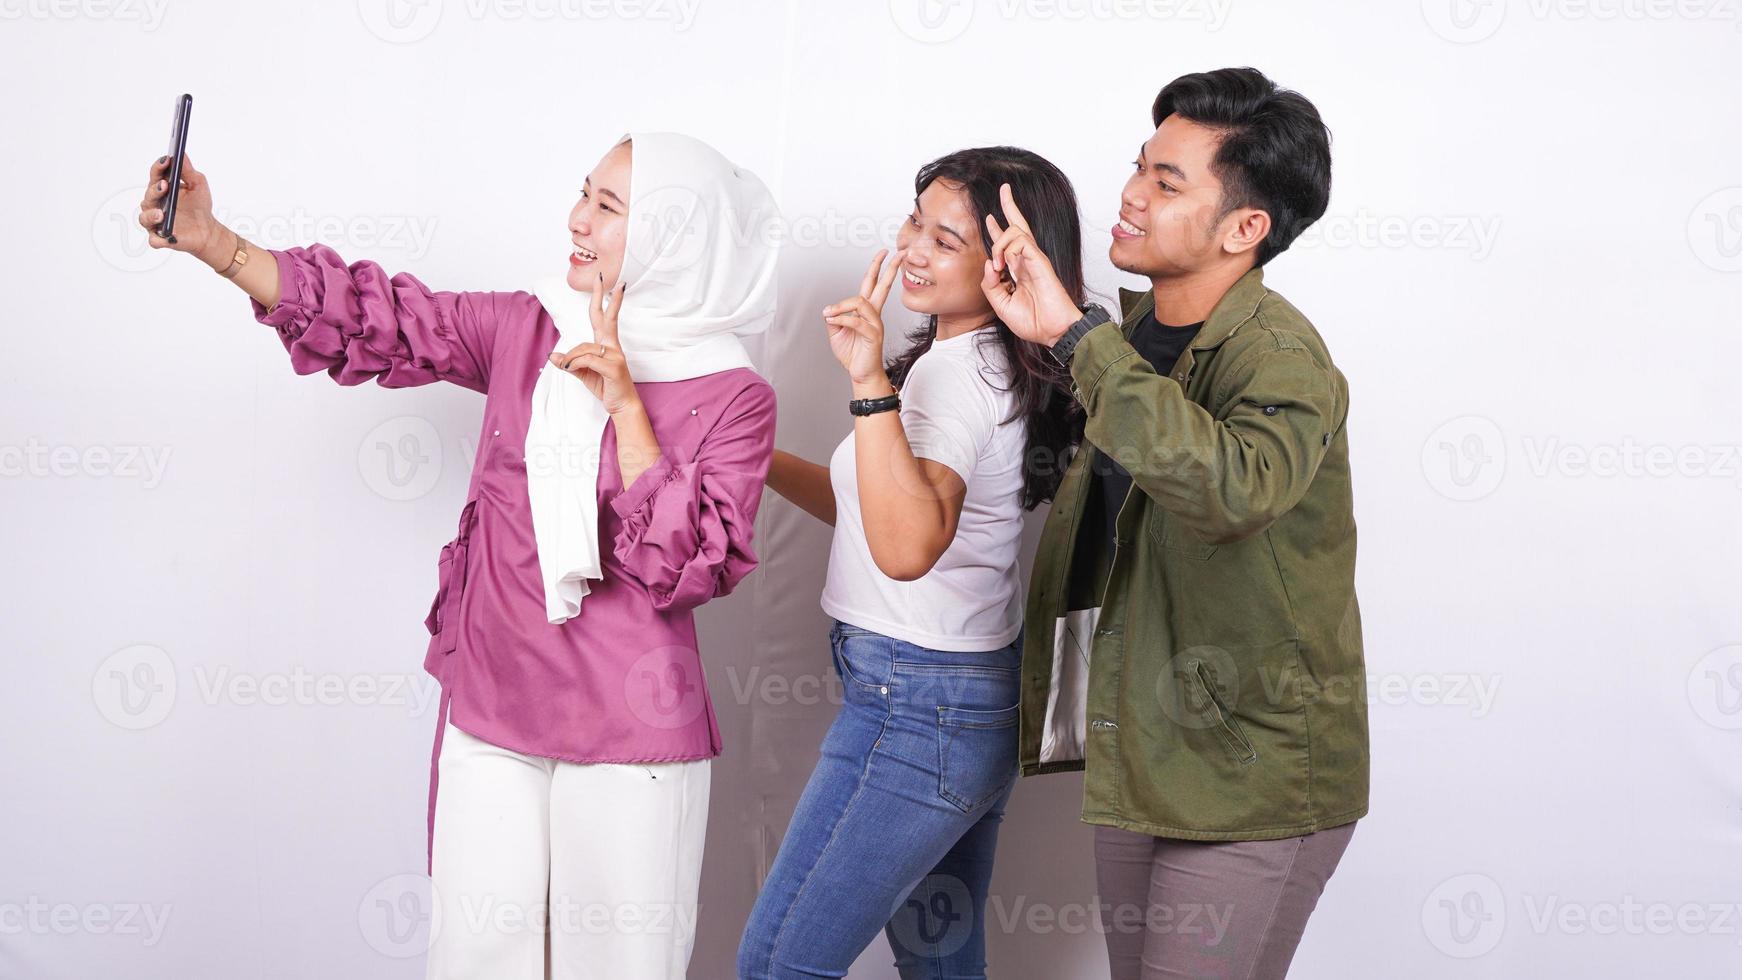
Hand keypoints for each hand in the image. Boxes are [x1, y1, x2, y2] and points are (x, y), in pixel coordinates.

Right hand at [136, 154, 230, 267]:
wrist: (208, 230)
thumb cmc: (199, 205)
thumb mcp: (198, 185)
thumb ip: (188, 171)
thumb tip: (181, 153)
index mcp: (161, 189)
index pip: (155, 176)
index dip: (159, 167)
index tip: (167, 161)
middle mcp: (154, 204)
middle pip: (148, 195)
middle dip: (155, 190)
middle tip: (164, 185)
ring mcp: (155, 222)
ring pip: (145, 218)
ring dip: (151, 214)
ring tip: (161, 213)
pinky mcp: (161, 238)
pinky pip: (155, 240)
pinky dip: (158, 239)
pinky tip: (166, 236)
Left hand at [549, 275, 640, 415]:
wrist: (623, 406)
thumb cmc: (607, 387)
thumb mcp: (584, 374)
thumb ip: (570, 363)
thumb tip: (553, 356)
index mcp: (607, 345)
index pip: (603, 317)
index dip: (602, 299)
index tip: (606, 282)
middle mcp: (613, 346)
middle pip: (605, 317)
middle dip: (602, 296)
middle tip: (602, 277)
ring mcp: (615, 356)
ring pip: (584, 347)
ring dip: (571, 358)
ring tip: (567, 367)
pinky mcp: (613, 367)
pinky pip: (587, 360)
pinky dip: (575, 364)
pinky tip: (571, 369)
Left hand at [824, 247, 905, 390]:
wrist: (861, 373)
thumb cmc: (853, 354)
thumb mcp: (836, 331)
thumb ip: (834, 316)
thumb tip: (829, 309)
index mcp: (866, 311)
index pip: (873, 284)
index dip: (877, 267)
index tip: (883, 254)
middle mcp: (874, 314)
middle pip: (882, 286)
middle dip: (888, 268)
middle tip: (895, 253)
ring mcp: (875, 324)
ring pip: (861, 302)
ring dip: (841, 306)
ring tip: (829, 313)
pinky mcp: (873, 335)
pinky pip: (856, 321)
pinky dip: (842, 319)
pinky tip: (832, 320)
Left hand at [979, 183, 1083, 344]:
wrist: (1053, 331)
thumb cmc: (1033, 321)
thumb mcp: (1001, 304)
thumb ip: (990, 285)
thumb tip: (987, 263)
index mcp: (1019, 270)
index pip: (1008, 243)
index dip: (997, 229)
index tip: (989, 218)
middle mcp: (1027, 260)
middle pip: (1019, 225)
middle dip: (1010, 205)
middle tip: (1005, 188)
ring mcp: (1035, 259)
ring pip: (1015, 231)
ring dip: (998, 243)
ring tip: (996, 265)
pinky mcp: (1040, 261)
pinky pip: (1021, 242)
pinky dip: (1007, 250)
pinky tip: (1004, 266)